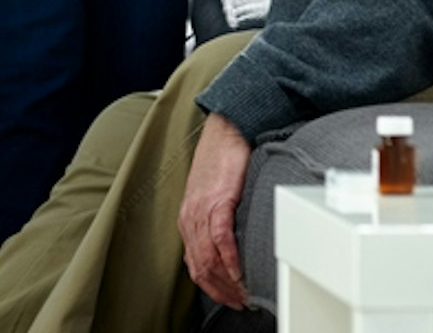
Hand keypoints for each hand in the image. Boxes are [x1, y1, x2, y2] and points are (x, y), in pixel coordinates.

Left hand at [179, 112, 253, 309]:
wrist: (226, 130)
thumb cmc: (222, 161)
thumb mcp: (212, 196)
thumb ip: (215, 221)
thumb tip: (230, 246)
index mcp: (188, 219)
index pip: (195, 264)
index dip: (211, 287)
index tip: (229, 298)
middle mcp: (190, 217)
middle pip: (200, 267)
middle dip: (221, 291)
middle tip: (240, 302)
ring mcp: (202, 210)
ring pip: (208, 258)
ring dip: (227, 281)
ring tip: (244, 293)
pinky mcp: (218, 200)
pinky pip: (220, 238)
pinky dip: (230, 259)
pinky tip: (240, 271)